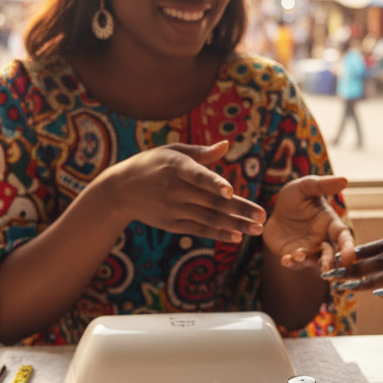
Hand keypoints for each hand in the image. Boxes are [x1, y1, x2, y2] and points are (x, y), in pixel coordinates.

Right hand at [106, 140, 265, 242]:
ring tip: (257, 229)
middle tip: (263, 215)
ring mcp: (174, 209)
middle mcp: (175, 190)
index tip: (230, 191)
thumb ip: (201, 153)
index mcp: (176, 167)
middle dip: (239, 209)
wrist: (120, 190)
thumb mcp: (172, 151)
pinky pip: (199, 229)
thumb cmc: (151, 164)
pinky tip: (237, 236)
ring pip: (209, 218)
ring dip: (235, 224)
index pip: (198, 176)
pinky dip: (218, 234)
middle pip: (211, 201)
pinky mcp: (172, 224)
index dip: (214, 183)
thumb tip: (226, 145)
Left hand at [262, 175, 353, 267]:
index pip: (343, 237)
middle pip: (332, 255)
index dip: (348, 247)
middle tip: (327, 268)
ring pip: (313, 262)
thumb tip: (344, 180)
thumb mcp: (306, 187)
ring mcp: (307, 250)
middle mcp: (322, 240)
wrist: (273, 210)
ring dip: (309, 262)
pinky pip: (294, 263)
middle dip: (331, 262)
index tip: (350, 256)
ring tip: (300, 256)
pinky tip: (286, 259)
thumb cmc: (295, 197)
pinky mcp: (291, 255)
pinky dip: (291, 263)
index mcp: (331, 224)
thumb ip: (323, 185)